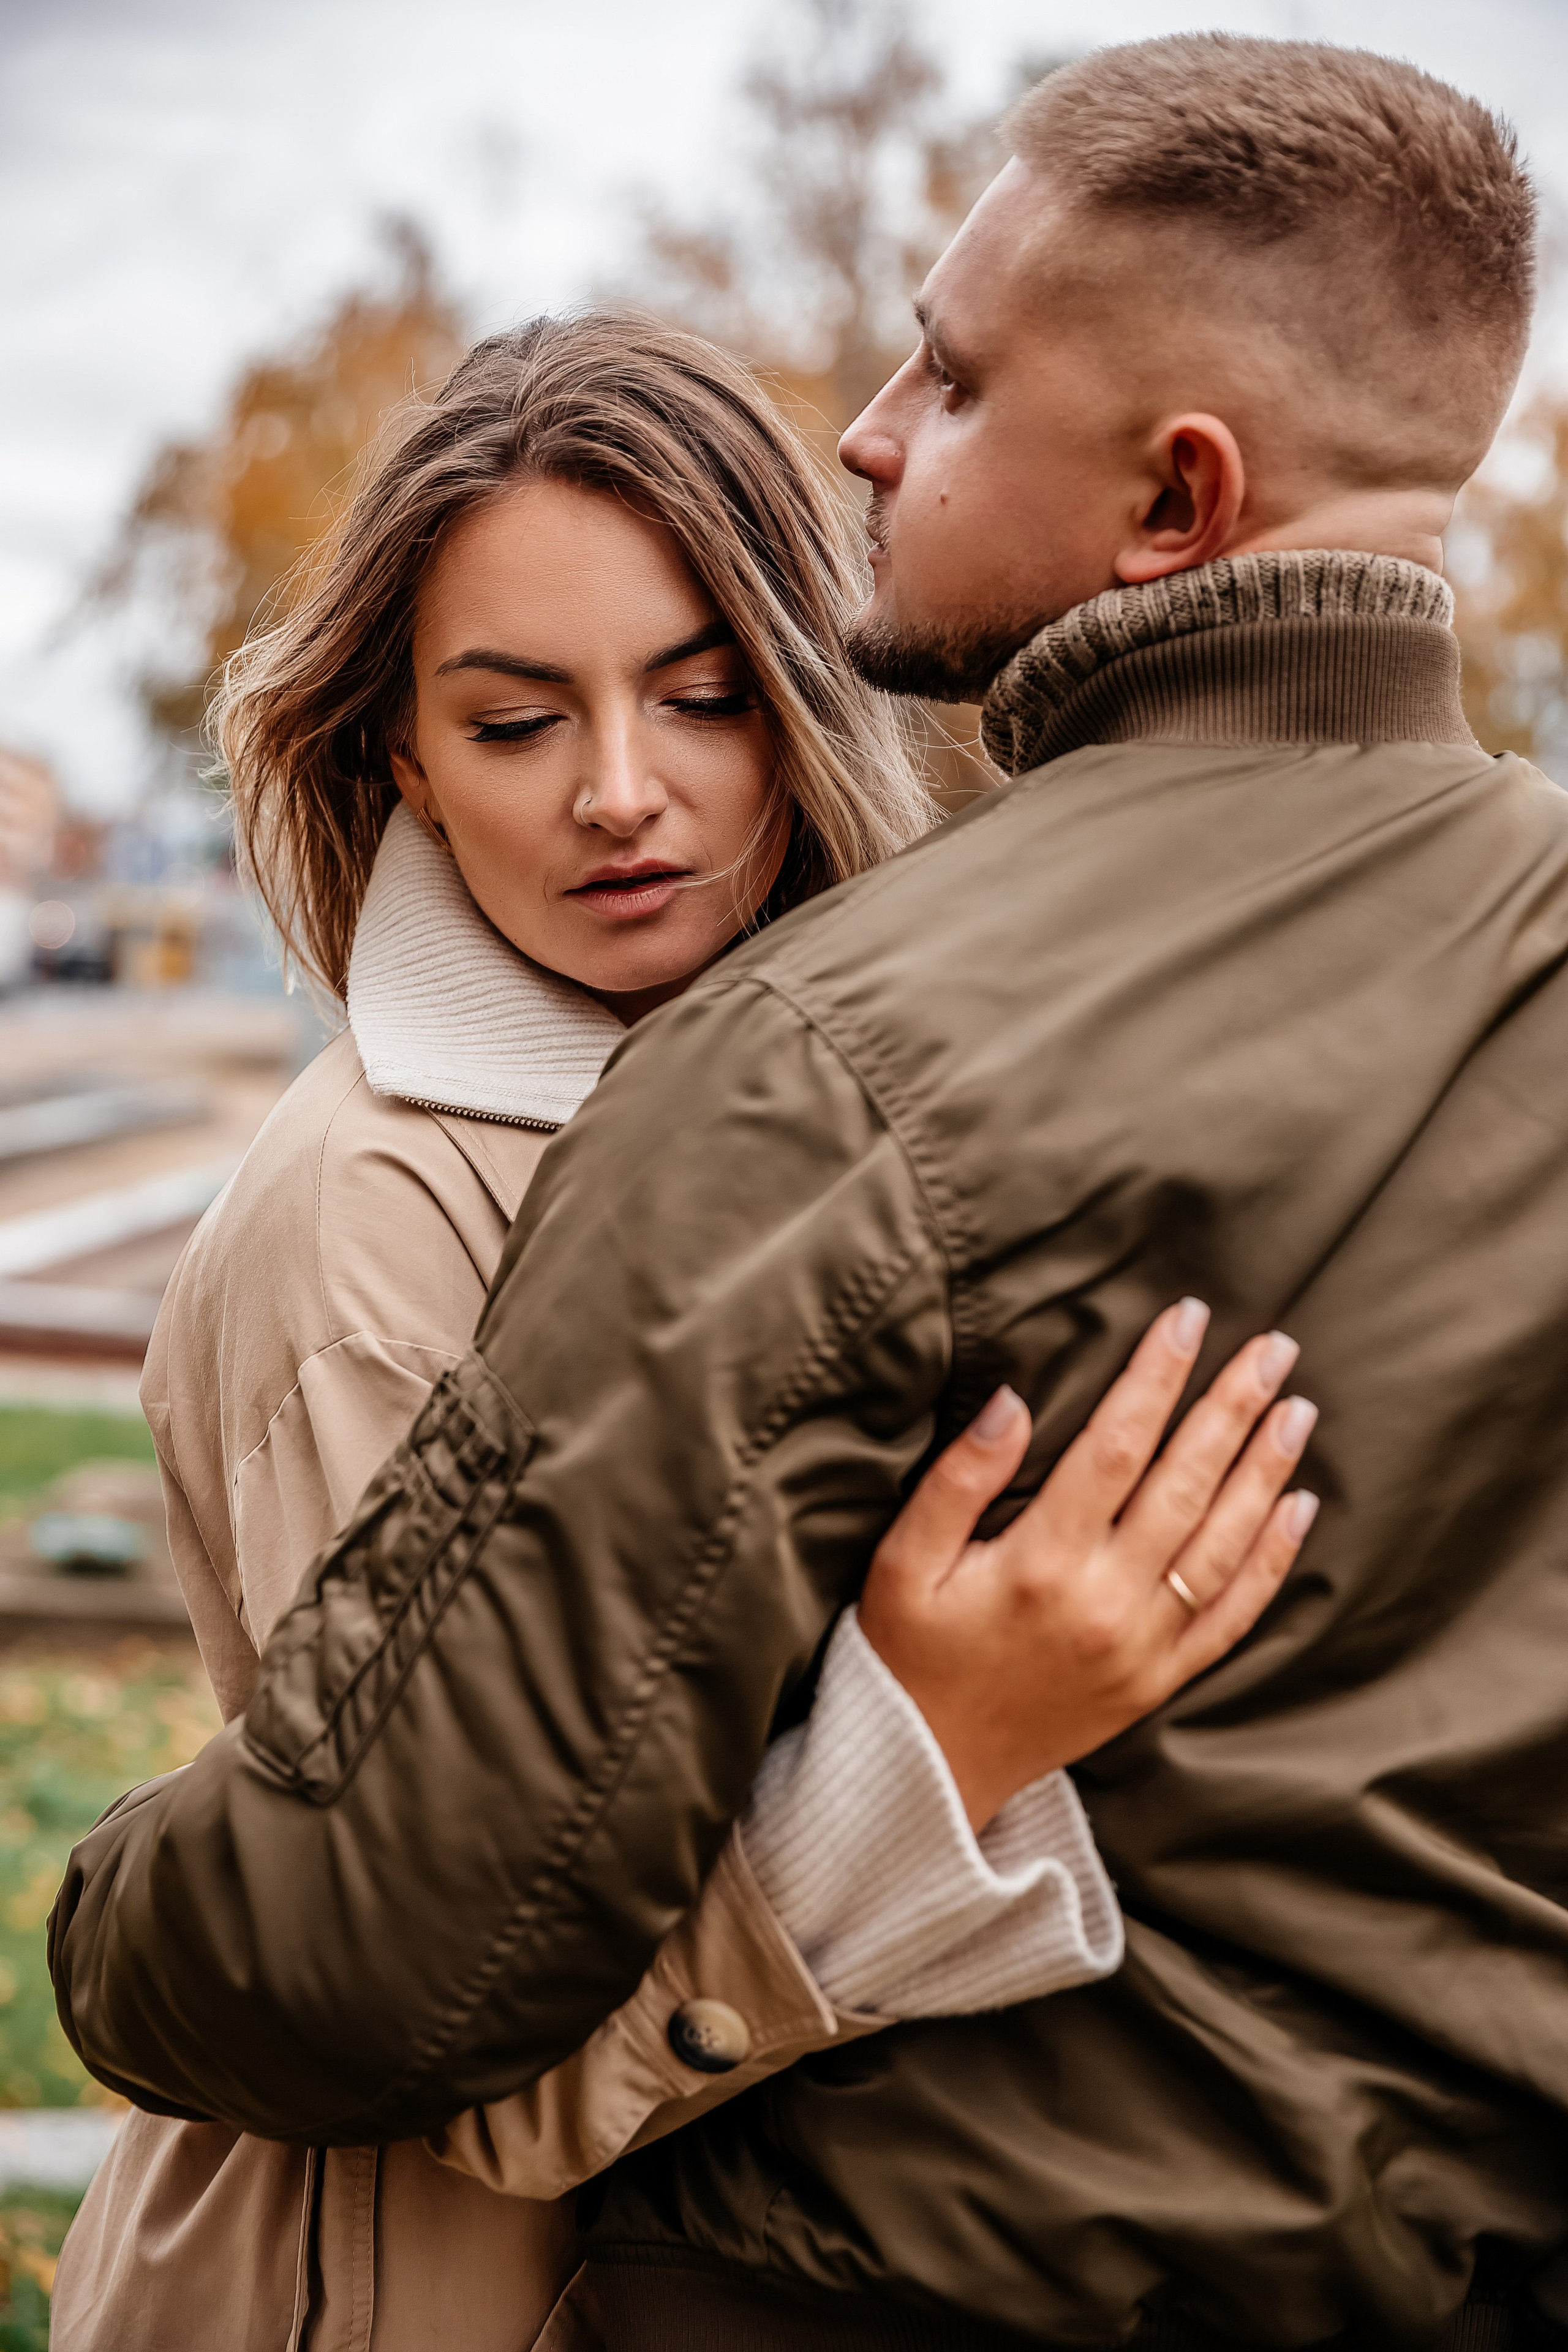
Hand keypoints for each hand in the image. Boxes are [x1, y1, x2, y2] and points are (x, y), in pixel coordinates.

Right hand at [858, 1300, 1317, 1829]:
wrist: (926, 1773)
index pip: (1117, 1446)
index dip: (1156, 1376)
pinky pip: (1231, 1616)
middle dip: (1232, 1407)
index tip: (1188, 1319)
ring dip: (1266, 1472)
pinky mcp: (1156, 1683)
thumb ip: (957, 1479)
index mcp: (1041, 1562)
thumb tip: (1013, 1400)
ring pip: (1222, 1544)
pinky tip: (1297, 1510)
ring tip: (1297, 1409)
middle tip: (1275, 1346)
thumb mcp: (903, 1561)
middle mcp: (1104, 1603)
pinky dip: (1271, 1561)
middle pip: (1186, 1484)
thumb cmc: (908, 1653)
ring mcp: (1140, 1648)